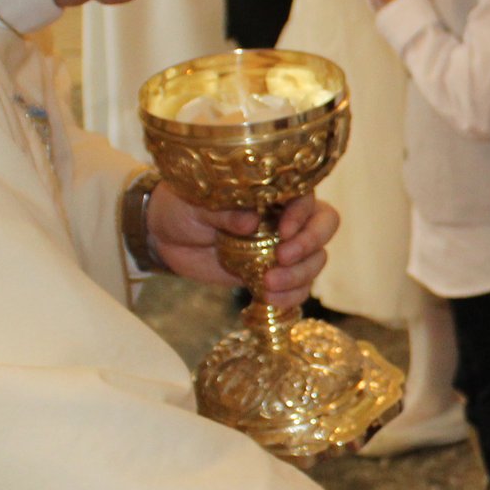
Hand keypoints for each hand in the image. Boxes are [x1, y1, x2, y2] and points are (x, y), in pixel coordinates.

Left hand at [148, 186, 337, 308]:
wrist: (165, 236)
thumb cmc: (182, 207)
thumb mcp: (196, 203)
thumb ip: (223, 211)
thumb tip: (250, 222)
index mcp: (271, 191)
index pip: (305, 196)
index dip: (302, 214)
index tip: (282, 231)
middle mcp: (285, 215)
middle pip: (324, 225)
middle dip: (310, 244)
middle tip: (282, 257)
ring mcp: (282, 246)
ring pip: (316, 259)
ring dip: (299, 275)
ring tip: (269, 285)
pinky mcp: (273, 273)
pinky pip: (298, 287)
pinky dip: (292, 296)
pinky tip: (270, 298)